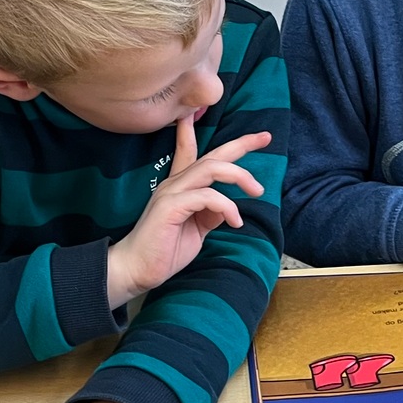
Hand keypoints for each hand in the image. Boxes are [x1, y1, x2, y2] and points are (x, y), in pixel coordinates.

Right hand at [108, 113, 269, 305]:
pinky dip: (227, 206)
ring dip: (239, 175)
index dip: (218, 140)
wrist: (137, 270)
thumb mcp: (197, 229)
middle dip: (240, 144)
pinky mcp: (171, 206)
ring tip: (257, 191)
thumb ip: (211, 214)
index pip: (195, 153)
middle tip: (265, 137)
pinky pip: (207, 196)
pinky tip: (235, 222)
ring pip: (211, 168)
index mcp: (180, 186)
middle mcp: (175, 183)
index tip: (243, 132)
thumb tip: (227, 208)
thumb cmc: (165, 251)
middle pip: (212, 155)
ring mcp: (172, 192)